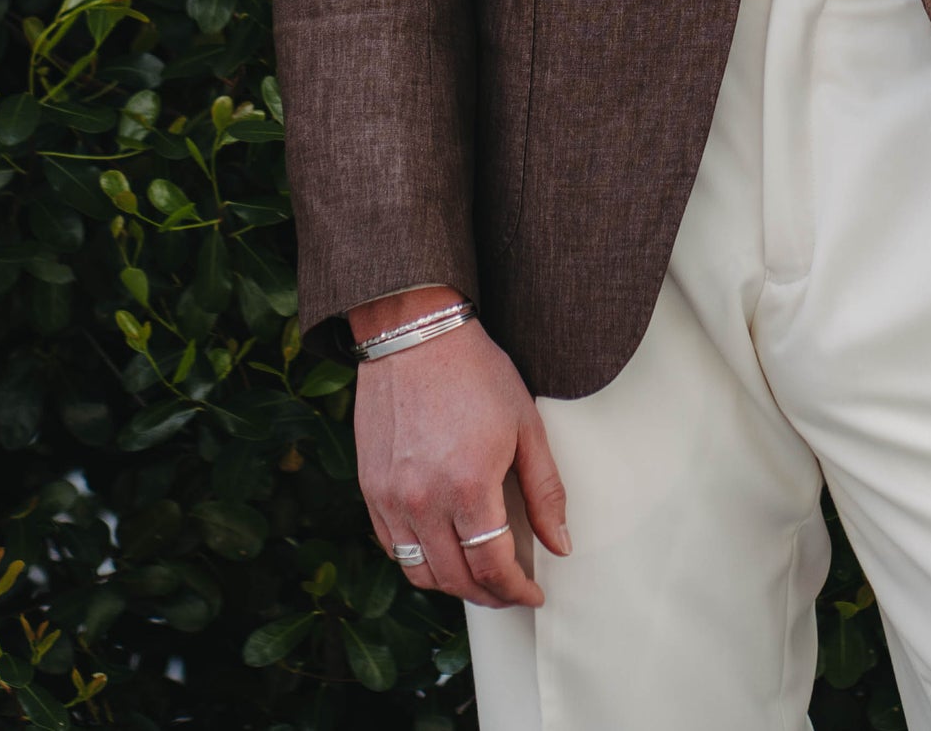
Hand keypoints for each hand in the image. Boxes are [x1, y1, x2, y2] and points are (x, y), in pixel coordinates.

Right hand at [351, 292, 569, 607]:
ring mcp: (391, 498)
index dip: (516, 590)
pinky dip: (419, 559)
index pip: (493, 566)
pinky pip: (392, 546)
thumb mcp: (525, 425)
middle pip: (455, 579)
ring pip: (419, 572)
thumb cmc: (474, 372)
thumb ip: (545, 490)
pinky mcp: (370, 489)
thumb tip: (560, 544)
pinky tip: (441, 548)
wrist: (414, 335)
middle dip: (489, 595)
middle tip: (510, 591)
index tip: (532, 592)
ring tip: (477, 575)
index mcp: (469, 485)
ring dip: (452, 584)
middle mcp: (424, 500)